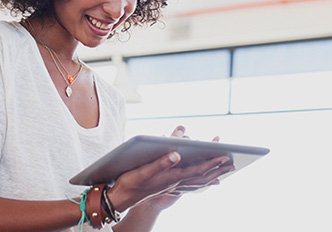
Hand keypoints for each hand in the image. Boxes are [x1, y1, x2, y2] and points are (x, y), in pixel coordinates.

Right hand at [108, 126, 234, 212]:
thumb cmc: (130, 182)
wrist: (121, 197)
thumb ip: (161, 162)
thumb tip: (177, 154)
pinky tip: (204, 182)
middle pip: (201, 177)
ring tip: (223, 172)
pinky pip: (190, 185)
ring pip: (197, 182)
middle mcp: (174, 183)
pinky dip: (200, 182)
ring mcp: (171, 186)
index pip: (196, 170)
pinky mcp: (167, 187)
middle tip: (232, 163)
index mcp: (171, 177)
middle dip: (217, 169)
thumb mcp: (143, 171)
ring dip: (211, 176)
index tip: (224, 156)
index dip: (211, 163)